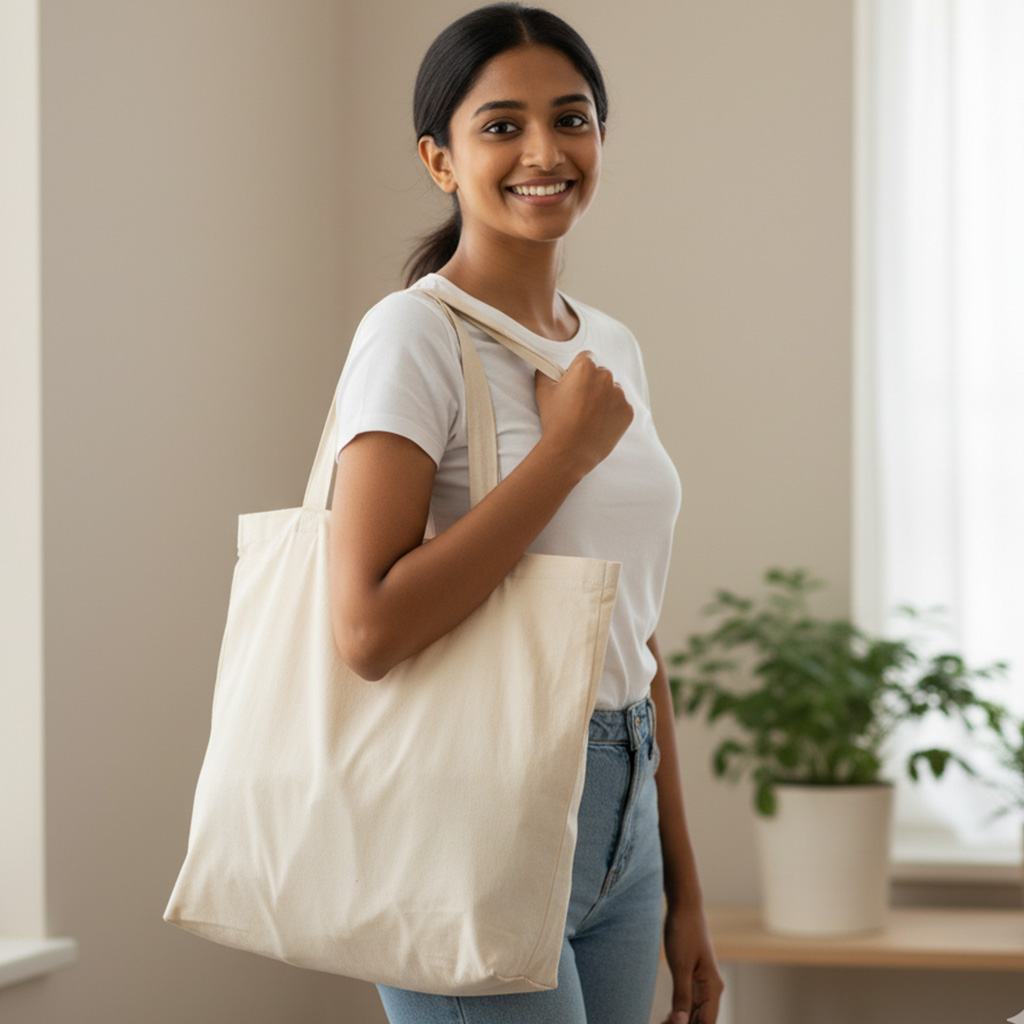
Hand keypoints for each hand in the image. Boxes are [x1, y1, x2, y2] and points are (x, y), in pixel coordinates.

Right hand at [533, 352, 632, 476]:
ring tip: (588, 416)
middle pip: (601, 373)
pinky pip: (621, 407)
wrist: (570, 451)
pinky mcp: (628, 412)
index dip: (578, 370)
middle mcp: (606, 376)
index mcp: (586, 367)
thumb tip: (546, 368)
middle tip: (579, 403)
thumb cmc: (555, 420)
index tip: (573, 384)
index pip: (586, 357)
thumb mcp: (543, 392)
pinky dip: (612, 413)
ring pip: (612, 390)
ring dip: (604, 398)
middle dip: (592, 383)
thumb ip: (545, 372)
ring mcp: (619, 395)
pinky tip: (598, 424)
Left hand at [659, 904, 723, 1023]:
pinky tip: (666, 1017)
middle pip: (700, 1021)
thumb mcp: (680, 966)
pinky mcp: (694, 978)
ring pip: (694, 1014)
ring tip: (660, 1023)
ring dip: (680, 1022)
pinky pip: (689, 1003)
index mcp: (713, 988)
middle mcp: (712, 989)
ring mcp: (703, 984)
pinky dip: (679, 1012)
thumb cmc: (684, 932)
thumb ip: (682, 996)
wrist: (685, 906)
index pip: (706, 1023)